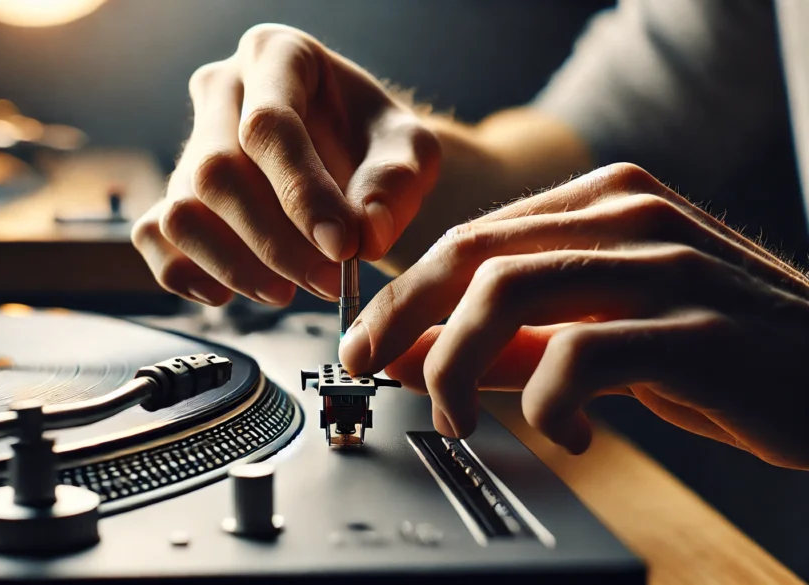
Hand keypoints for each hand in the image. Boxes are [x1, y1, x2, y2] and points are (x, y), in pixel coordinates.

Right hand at [132, 24, 439, 305]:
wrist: (356, 160)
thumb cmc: (378, 145)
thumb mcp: (410, 152)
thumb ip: (396, 186)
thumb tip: (365, 236)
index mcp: (277, 55)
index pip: (269, 125)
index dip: (303, 194)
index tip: (341, 248)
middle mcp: (221, 90)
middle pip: (216, 173)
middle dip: (274, 243)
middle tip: (328, 282)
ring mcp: (190, 143)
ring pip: (181, 211)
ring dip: (234, 266)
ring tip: (289, 291)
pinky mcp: (174, 192)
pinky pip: (153, 237)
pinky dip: (185, 275)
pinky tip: (230, 295)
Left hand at [340, 163, 808, 468]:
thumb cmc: (720, 351)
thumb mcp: (606, 334)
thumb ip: (516, 339)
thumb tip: (419, 353)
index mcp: (605, 201)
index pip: (471, 237)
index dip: (404, 292)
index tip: (365, 339)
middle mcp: (630, 216)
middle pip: (473, 253)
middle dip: (403, 316)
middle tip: (371, 369)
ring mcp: (667, 265)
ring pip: (510, 292)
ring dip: (458, 364)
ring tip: (456, 416)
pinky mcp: (696, 328)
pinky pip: (581, 357)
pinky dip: (548, 403)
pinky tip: (562, 431)